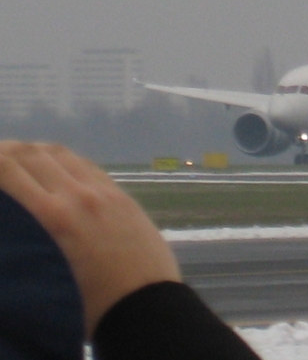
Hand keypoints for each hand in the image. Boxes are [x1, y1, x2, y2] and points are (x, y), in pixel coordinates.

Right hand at [0, 141, 180, 336]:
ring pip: (62, 155)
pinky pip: (87, 166)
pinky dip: (64, 159)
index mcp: (53, 216)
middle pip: (34, 154)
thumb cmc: (86, 304)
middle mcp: (78, 194)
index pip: (10, 170)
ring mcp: (104, 192)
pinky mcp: (122, 196)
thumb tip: (13, 220)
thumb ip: (23, 236)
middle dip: (6, 150)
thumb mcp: (41, 274)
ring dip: (35, 151)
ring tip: (18, 157)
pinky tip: (56, 166)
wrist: (145, 304)